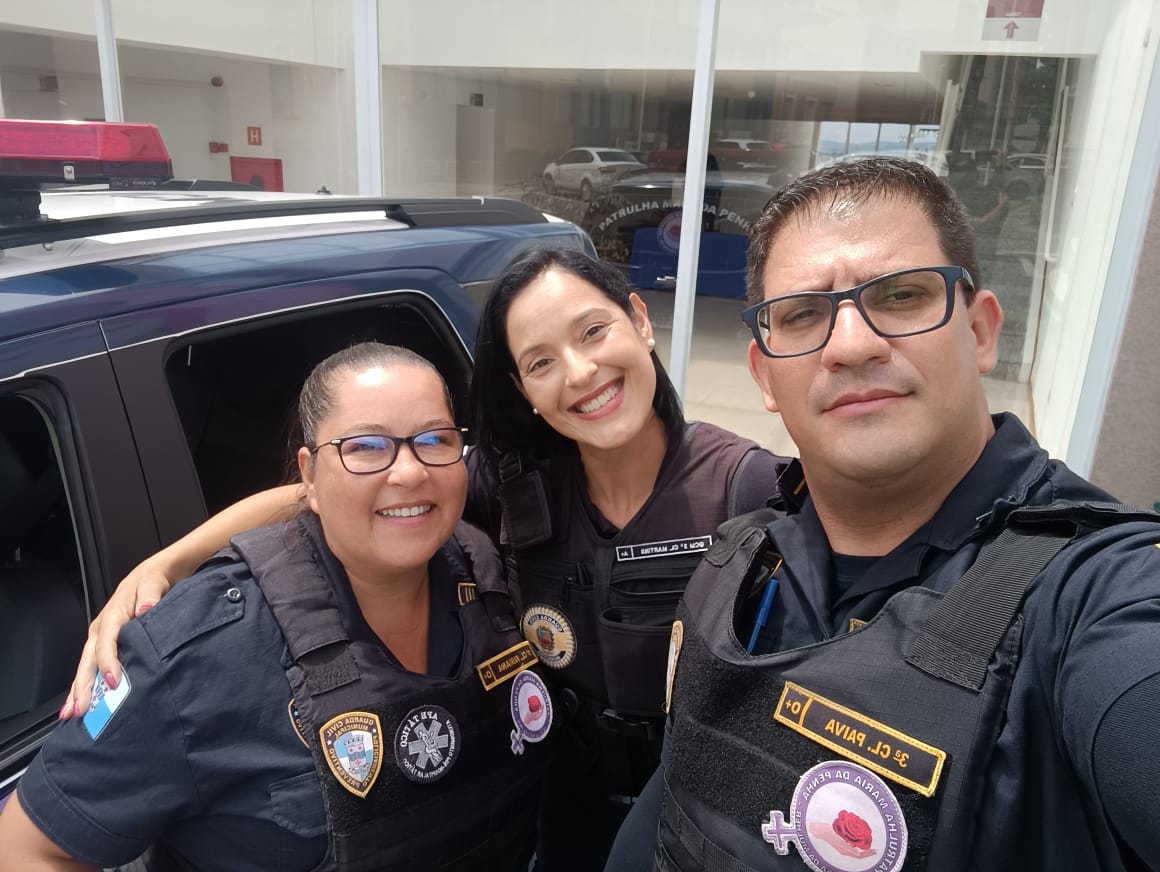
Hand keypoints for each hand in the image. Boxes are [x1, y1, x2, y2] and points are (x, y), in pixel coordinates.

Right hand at [60, 560, 172, 719]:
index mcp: (112, 615)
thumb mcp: (154, 584)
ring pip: (86, 666)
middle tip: (80, 709)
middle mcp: (101, 628)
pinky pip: (91, 666)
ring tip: (72, 713)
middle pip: (89, 659)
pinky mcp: (104, 644)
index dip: (108, 662)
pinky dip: (84, 685)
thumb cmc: (153, 580)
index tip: (112, 682)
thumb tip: (146, 610)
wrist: (153, 574)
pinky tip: (79, 702)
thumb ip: (150, 597)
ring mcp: (100, 637)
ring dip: (78, 690)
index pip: (107, 642)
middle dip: (83, 685)